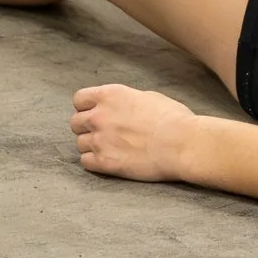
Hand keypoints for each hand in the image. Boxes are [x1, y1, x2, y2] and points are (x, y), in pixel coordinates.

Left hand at [70, 84, 195, 180]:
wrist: (183, 144)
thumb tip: (120, 108)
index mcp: (110, 95)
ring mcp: (99, 140)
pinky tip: (110, 160)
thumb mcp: (149, 97)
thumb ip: (126, 101)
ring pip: (80, 143)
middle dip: (87, 127)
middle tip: (104, 133)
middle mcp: (99, 116)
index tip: (95, 113)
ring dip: (92, 146)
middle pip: (75, 122)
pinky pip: (85, 162)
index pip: (79, 99)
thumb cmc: (173, 119)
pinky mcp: (104, 162)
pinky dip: (95, 161)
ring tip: (111, 148)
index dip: (86, 107)